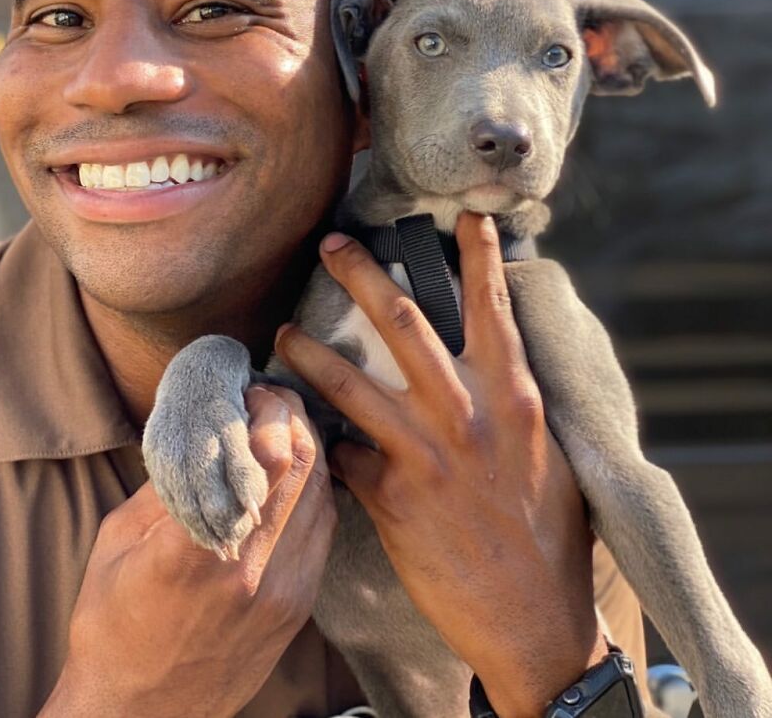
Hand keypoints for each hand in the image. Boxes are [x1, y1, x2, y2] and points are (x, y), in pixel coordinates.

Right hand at [39, 387, 335, 717]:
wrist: (141, 715)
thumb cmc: (114, 624)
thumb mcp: (119, 539)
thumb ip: (170, 480)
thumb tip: (210, 423)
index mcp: (194, 552)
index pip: (261, 458)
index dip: (264, 409)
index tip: (248, 390)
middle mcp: (250, 571)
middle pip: (304, 464)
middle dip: (291, 414)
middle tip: (267, 398)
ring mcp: (283, 593)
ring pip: (322, 490)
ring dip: (307, 446)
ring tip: (278, 429)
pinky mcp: (300, 608)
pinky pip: (324, 527)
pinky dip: (313, 488)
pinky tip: (291, 475)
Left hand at [275, 213, 605, 717]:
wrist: (532, 617)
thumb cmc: (547, 534)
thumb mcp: (546, 453)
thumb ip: (513, 403)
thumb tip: (493, 359)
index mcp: (513, 395)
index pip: (492, 306)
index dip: (479, 252)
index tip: (462, 212)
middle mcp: (466, 413)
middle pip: (401, 323)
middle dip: (359, 273)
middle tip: (329, 243)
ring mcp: (424, 453)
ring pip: (347, 382)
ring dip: (308, 353)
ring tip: (281, 334)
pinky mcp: (390, 497)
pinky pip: (341, 453)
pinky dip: (318, 440)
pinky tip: (294, 430)